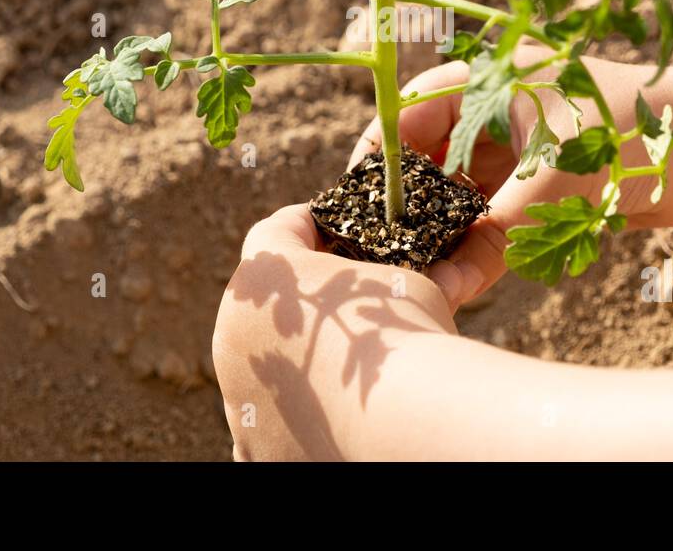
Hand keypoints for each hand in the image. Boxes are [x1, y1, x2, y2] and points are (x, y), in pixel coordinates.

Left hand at [211, 204, 453, 460]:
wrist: (403, 420)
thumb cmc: (404, 336)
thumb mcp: (408, 285)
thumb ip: (397, 276)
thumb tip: (439, 273)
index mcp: (263, 278)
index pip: (276, 233)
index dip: (309, 225)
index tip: (332, 226)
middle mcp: (233, 335)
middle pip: (263, 307)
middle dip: (300, 303)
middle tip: (344, 303)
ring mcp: (238, 397)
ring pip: (264, 370)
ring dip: (295, 364)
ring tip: (344, 367)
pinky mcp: (253, 448)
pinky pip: (269, 425)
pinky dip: (296, 420)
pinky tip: (334, 418)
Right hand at [350, 48, 672, 309]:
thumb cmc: (626, 137)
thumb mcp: (552, 182)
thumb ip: (495, 233)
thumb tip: (449, 284)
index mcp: (494, 78)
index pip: (414, 108)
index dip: (382, 150)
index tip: (361, 194)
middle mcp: (501, 105)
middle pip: (434, 150)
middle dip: (413, 193)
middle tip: (387, 238)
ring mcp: (523, 141)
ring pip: (465, 183)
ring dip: (446, 219)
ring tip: (419, 259)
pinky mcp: (546, 175)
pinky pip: (497, 205)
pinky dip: (479, 231)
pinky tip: (461, 264)